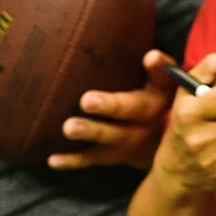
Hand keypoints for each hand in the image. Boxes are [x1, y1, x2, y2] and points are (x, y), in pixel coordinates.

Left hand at [48, 50, 177, 171]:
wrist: (157, 145)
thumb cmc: (147, 100)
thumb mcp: (157, 84)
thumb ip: (156, 69)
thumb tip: (152, 54)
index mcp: (158, 97)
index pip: (162, 81)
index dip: (158, 69)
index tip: (150, 57)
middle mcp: (148, 122)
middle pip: (132, 112)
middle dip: (111, 106)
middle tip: (88, 100)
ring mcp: (131, 142)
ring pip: (113, 138)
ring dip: (92, 133)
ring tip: (69, 128)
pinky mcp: (114, 156)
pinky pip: (93, 158)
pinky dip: (73, 160)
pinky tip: (53, 160)